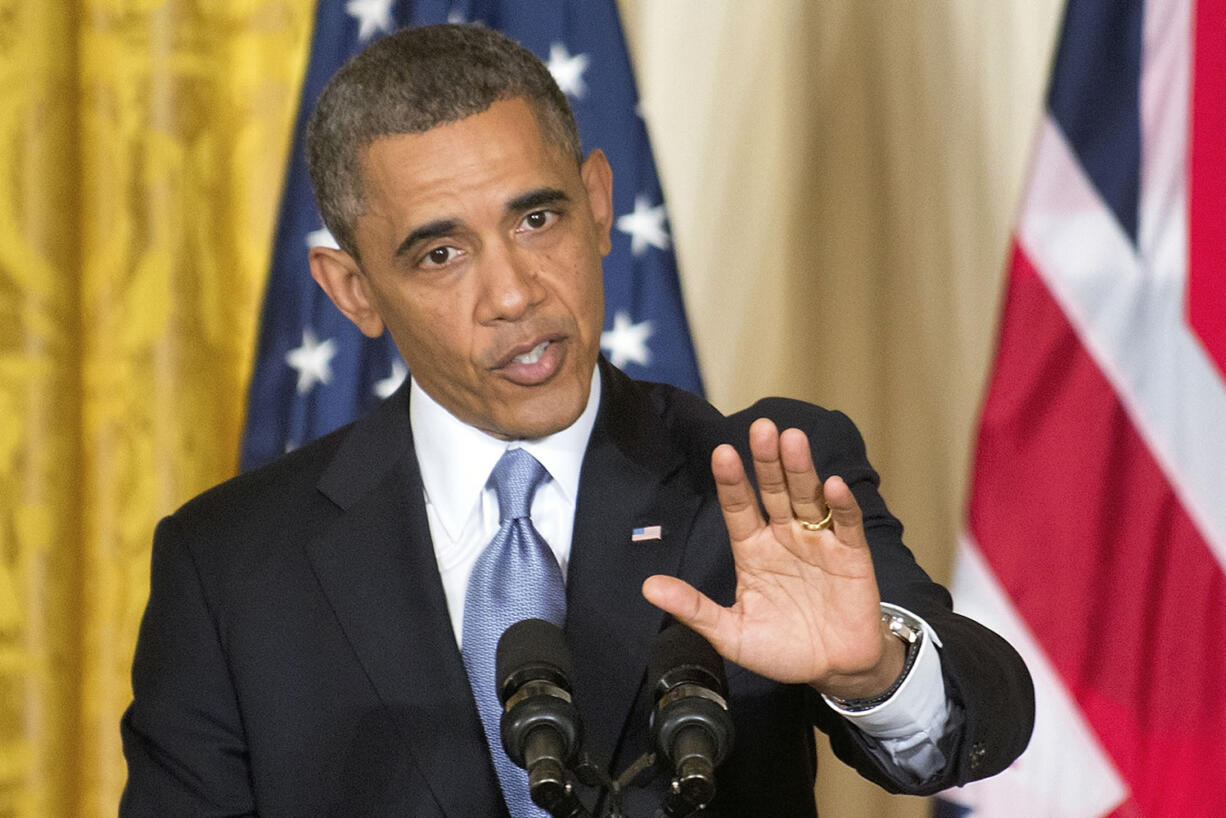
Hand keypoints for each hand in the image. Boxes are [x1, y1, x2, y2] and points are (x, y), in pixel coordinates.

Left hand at [641, 418, 903, 698]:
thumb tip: (648, 587)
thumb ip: (693, 608)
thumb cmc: (781, 648)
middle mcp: (784, 537)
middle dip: (766, 461)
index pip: (738, 507)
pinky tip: (833, 486)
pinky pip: (846, 525)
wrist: (833, 669)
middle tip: (761, 428)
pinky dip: (841, 505)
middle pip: (774, 491)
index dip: (731, 481)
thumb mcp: (730, 633)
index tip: (721, 453)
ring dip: (801, 469)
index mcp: (753, 549)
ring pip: (808, 497)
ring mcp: (818, 542)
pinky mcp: (851, 555)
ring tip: (792, 440)